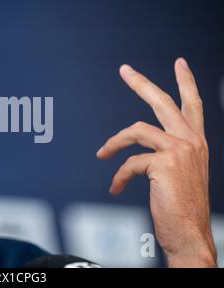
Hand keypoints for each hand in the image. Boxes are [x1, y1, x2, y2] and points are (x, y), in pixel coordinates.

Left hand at [96, 58, 216, 266]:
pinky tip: (116, 187)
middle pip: (163, 102)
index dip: (187, 82)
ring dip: (113, 143)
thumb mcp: (181, 175)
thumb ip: (168, 155)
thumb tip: (140, 147)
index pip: (193, 105)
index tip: (180, 63)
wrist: (190, 235)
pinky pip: (130, 162)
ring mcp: (180, 150)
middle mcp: (192, 142)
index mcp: (196, 143)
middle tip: (124, 70)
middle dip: (142, 83)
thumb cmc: (182, 208)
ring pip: (136, 130)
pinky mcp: (165, 163)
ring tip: (102, 155)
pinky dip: (119, 175)